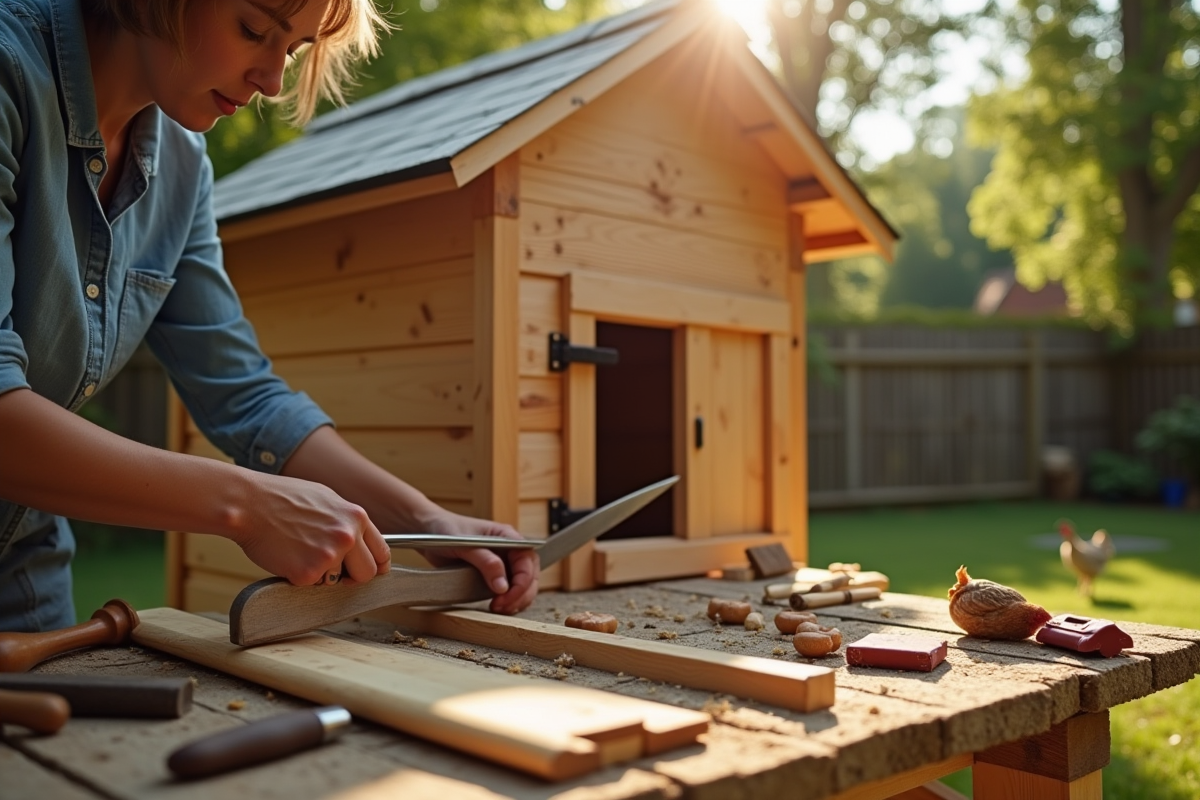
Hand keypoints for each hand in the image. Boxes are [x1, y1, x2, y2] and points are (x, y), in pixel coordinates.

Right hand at [232, 473, 391, 586]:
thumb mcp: (326, 500)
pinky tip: (287, 557)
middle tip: (330, 571)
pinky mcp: (308, 572)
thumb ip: (346, 521)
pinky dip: (298, 577)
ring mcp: (330, 555)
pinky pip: (310, 585)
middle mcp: (348, 536)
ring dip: (321, 575)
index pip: (382, 552)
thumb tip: (359, 540)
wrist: (249, 503)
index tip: (370, 572)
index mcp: (356, 516)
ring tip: (299, 552)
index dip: (376, 565)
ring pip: (336, 582)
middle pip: (367, 573)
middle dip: (352, 577)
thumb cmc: (282, 499)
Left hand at [417, 510, 538, 614]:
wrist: (429, 531)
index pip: (527, 560)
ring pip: (523, 585)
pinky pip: (509, 590)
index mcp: (507, 536)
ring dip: (516, 600)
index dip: (522, 581)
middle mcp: (509, 549)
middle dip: (521, 594)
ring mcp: (502, 562)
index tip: (506, 595)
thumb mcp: (466, 545)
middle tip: (502, 607)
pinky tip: (497, 606)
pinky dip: (508, 601)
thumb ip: (486, 562)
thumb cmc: (446, 530)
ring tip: (498, 608)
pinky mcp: (493, 574)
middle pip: (530, 575)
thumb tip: (502, 585)